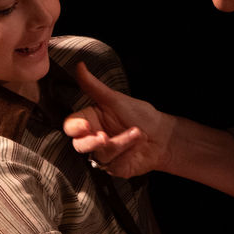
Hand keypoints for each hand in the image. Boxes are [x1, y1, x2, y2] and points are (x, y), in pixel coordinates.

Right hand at [62, 62, 173, 177]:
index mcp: (90, 120)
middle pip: (79, 145)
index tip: (86, 125)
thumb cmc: (140, 115)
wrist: (162, 135)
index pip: (71, 126)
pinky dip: (127, 155)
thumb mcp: (115, 99)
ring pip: (100, 155)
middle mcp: (93, 138)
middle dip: (91, 142)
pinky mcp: (115, 168)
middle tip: (104, 137)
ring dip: (120, 144)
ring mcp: (103, 155)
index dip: (75, 127)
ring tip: (137, 134)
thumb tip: (79, 65)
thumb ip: (93, 86)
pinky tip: (137, 147)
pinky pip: (113, 166)